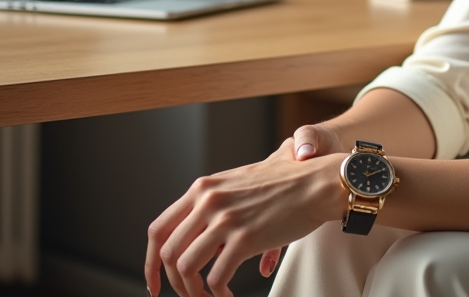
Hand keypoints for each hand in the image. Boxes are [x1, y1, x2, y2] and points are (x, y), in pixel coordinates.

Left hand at [144, 138, 344, 296]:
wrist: (317, 183)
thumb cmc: (287, 184)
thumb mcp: (240, 184)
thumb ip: (217, 206)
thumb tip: (208, 242)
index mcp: (203, 188)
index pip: (158, 229)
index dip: (150, 262)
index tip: (155, 282)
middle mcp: (208, 201)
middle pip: (167, 253)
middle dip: (173, 283)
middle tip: (189, 294)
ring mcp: (225, 219)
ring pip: (185, 268)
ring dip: (192, 292)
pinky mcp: (245, 238)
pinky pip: (216, 278)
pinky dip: (217, 295)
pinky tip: (228, 296)